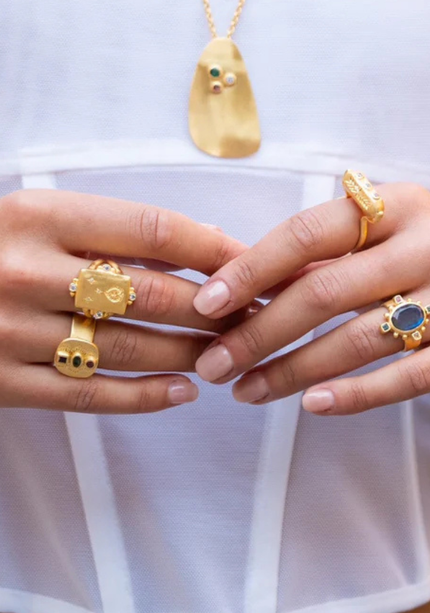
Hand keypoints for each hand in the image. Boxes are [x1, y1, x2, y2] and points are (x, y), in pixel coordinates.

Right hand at [0, 190, 245, 414]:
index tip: (254, 266)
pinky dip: (143, 397)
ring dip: (186, 355)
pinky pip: (85, 394)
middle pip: (143, 292)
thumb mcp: (27, 219)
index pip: (146, 227)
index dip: (210, 249)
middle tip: (257, 320)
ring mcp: (4, 330)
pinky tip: (182, 393)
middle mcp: (20, 269)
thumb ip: (105, 232)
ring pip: (121, 349)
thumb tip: (203, 245)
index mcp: (35, 215)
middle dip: (212, 309)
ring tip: (227, 357)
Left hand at [191, 183, 429, 414]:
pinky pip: (409, 377)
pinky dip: (358, 394)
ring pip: (359, 340)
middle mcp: (425, 247)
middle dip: (258, 333)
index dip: (251, 268)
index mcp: (394, 206)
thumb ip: (318, 250)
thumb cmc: (419, 243)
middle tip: (213, 364)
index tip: (205, 303)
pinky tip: (312, 406)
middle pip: (324, 292)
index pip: (307, 234)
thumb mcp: (380, 226)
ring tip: (245, 391)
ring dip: (292, 371)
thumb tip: (228, 275)